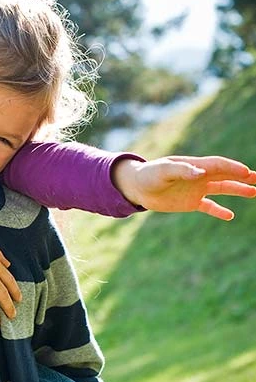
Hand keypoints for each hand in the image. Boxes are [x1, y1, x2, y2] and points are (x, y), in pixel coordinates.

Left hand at [112, 155, 255, 220]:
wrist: (137, 187)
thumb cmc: (149, 175)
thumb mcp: (163, 171)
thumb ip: (182, 170)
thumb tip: (200, 172)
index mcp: (195, 166)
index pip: (219, 166)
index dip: (233, 168)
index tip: (247, 173)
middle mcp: (200, 176)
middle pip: (226, 175)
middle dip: (243, 177)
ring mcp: (197, 189)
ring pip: (222, 189)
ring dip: (237, 190)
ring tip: (254, 193)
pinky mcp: (191, 202)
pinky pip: (209, 206)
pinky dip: (219, 211)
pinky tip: (230, 216)